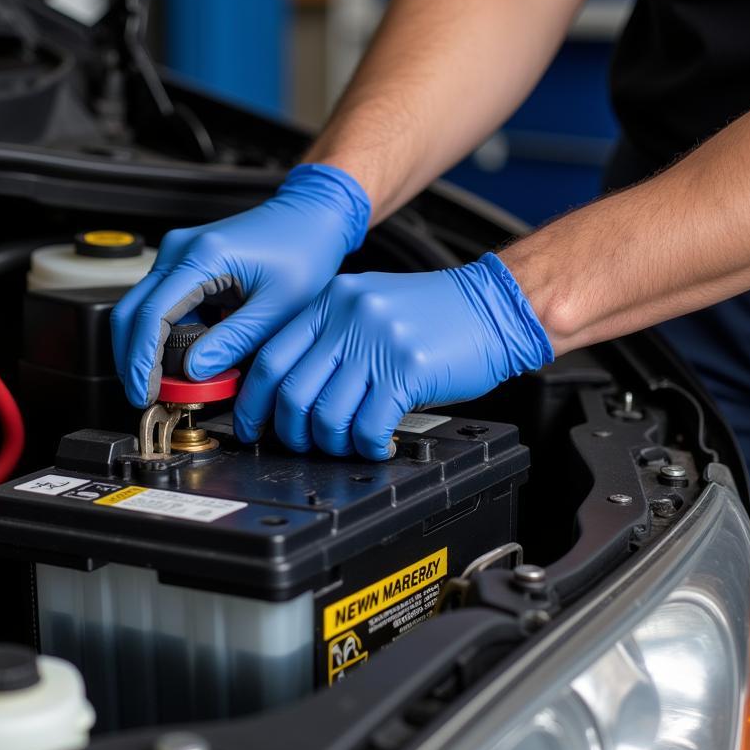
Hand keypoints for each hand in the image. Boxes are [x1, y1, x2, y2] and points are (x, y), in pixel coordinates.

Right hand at [111, 164, 370, 406]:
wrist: (310, 217)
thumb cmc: (303, 252)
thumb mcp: (277, 307)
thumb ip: (234, 340)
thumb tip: (194, 372)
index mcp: (202, 256)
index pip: (150, 314)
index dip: (141, 361)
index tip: (144, 393)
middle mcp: (179, 251)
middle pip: (131, 313)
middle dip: (133, 360)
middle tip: (147, 396)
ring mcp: (177, 256)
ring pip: (142, 312)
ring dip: (148, 350)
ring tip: (170, 385)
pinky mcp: (183, 265)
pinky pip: (161, 306)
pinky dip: (165, 337)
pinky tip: (183, 361)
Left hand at [233, 253, 552, 457]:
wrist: (496, 306)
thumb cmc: (436, 314)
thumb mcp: (370, 308)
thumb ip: (330, 338)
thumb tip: (291, 391)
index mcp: (331, 302)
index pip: (270, 357)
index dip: (253, 403)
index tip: (253, 426)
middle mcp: (349, 318)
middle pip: (292, 392)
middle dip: (290, 432)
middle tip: (302, 445)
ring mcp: (378, 342)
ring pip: (327, 415)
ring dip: (330, 444)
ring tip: (345, 447)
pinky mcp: (408, 369)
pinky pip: (368, 425)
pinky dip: (366, 446)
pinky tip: (377, 446)